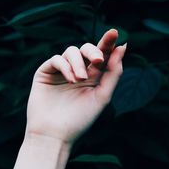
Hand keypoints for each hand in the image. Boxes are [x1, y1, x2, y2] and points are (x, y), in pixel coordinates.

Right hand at [25, 29, 125, 146]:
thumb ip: (113, 72)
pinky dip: (65, 66)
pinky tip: (70, 80)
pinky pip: (56, 59)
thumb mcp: (102, 96)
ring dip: (78, 62)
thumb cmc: (80, 119)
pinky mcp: (46, 72)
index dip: (108, 43)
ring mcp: (61, 72)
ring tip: (79, 80)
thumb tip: (123, 47)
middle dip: (94, 51)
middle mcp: (78, 72)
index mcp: (93, 78)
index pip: (102, 55)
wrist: (55, 134)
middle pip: (87, 49)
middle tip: (98, 61)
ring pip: (71, 51)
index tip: (115, 33)